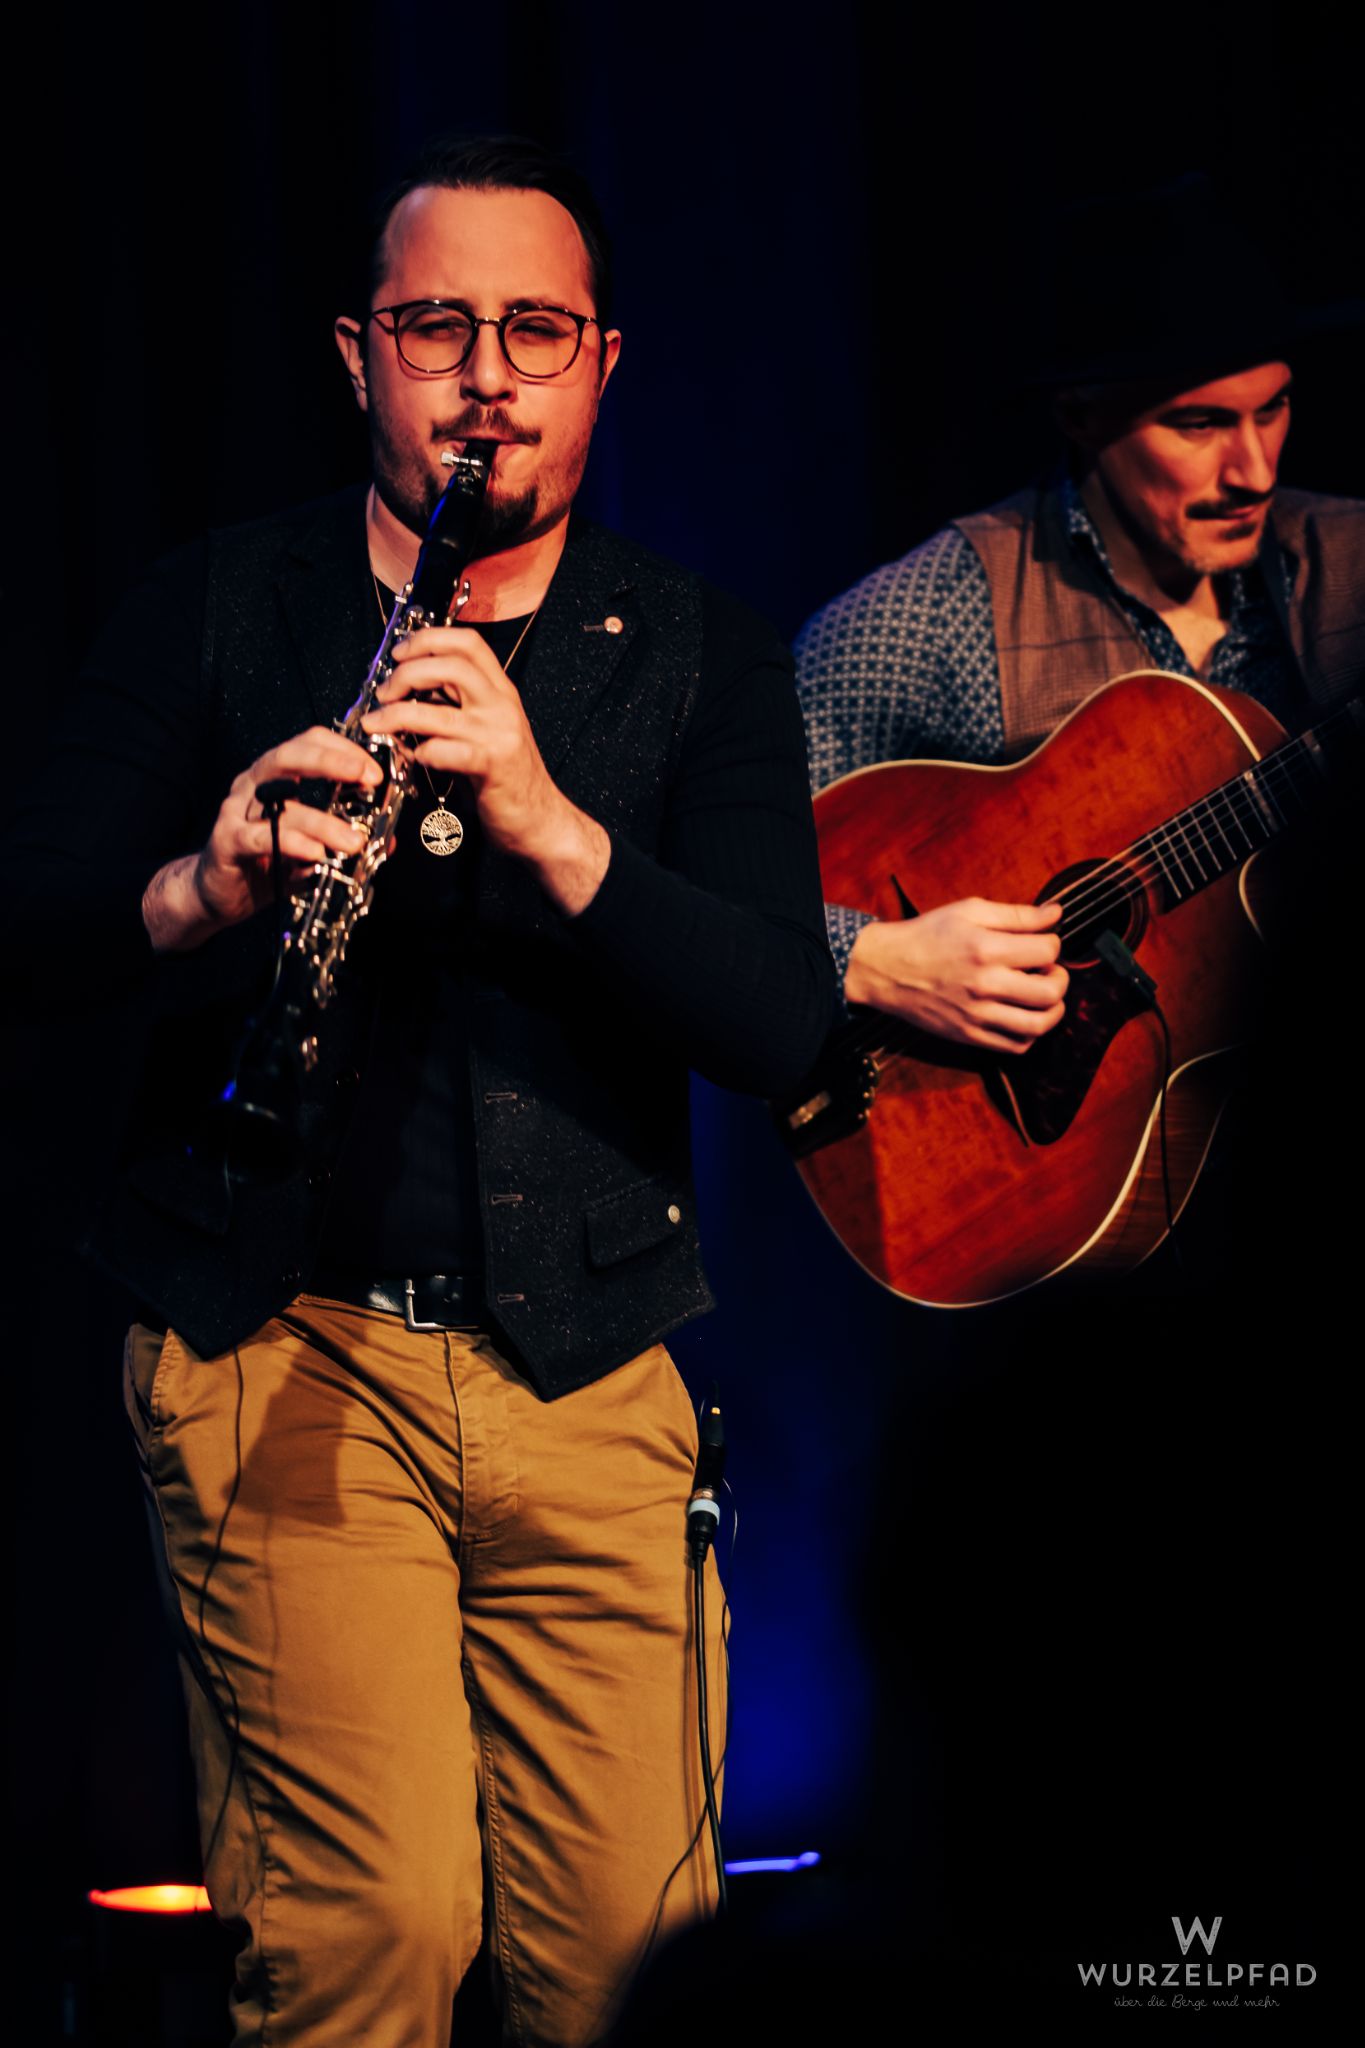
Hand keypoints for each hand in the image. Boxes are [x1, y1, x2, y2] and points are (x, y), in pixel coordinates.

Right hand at [142, 727, 382, 951]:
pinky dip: (290, 844)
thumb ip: (345, 838)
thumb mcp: (313, 847)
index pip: (308, 743)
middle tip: (367, 778)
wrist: (217, 894)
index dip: (344, 750)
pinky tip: (315, 854)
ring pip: (279, 801)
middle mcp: (254, 785)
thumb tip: (387, 839)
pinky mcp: (226, 841)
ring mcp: (237, 811)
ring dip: (322, 821)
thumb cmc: (265, 862)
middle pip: (289, 756)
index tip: (375, 771)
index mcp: (276, 777)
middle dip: (332, 762)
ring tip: (353, 841)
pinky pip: (258, 837)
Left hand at [362, 625, 608, 912]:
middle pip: (450, 665)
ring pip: (437, 712)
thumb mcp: (484, 727)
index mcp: (500, 690)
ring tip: (377, 724)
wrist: (540, 818)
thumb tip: (409, 687)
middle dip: (406, 673)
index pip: (467, 642)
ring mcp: (498, 734)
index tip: (400, 653)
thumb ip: (454, 703)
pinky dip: (420, 752)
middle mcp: (501, 705)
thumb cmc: (506, 776)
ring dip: (397, 716)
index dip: (428, 639)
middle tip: (384, 693)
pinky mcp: (491, 765)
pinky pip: (444, 751)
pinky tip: (414, 757)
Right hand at [844, 898, 1067, 1053]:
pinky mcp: (969, 1035)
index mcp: (986, 949)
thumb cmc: (928, 934)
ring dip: (1053, 1010)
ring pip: (1039, 1025)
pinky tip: (1024, 1016)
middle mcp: (985, 985)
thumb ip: (1016, 914)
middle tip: (1049, 971)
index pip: (1047, 951)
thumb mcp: (969, 911)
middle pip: (1051, 991)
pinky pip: (1015, 1046)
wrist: (886, 968)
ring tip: (1044, 996)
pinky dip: (1030, 1034)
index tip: (1041, 943)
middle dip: (1060, 978)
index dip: (1053, 944)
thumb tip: (1056, 914)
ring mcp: (977, 1015)